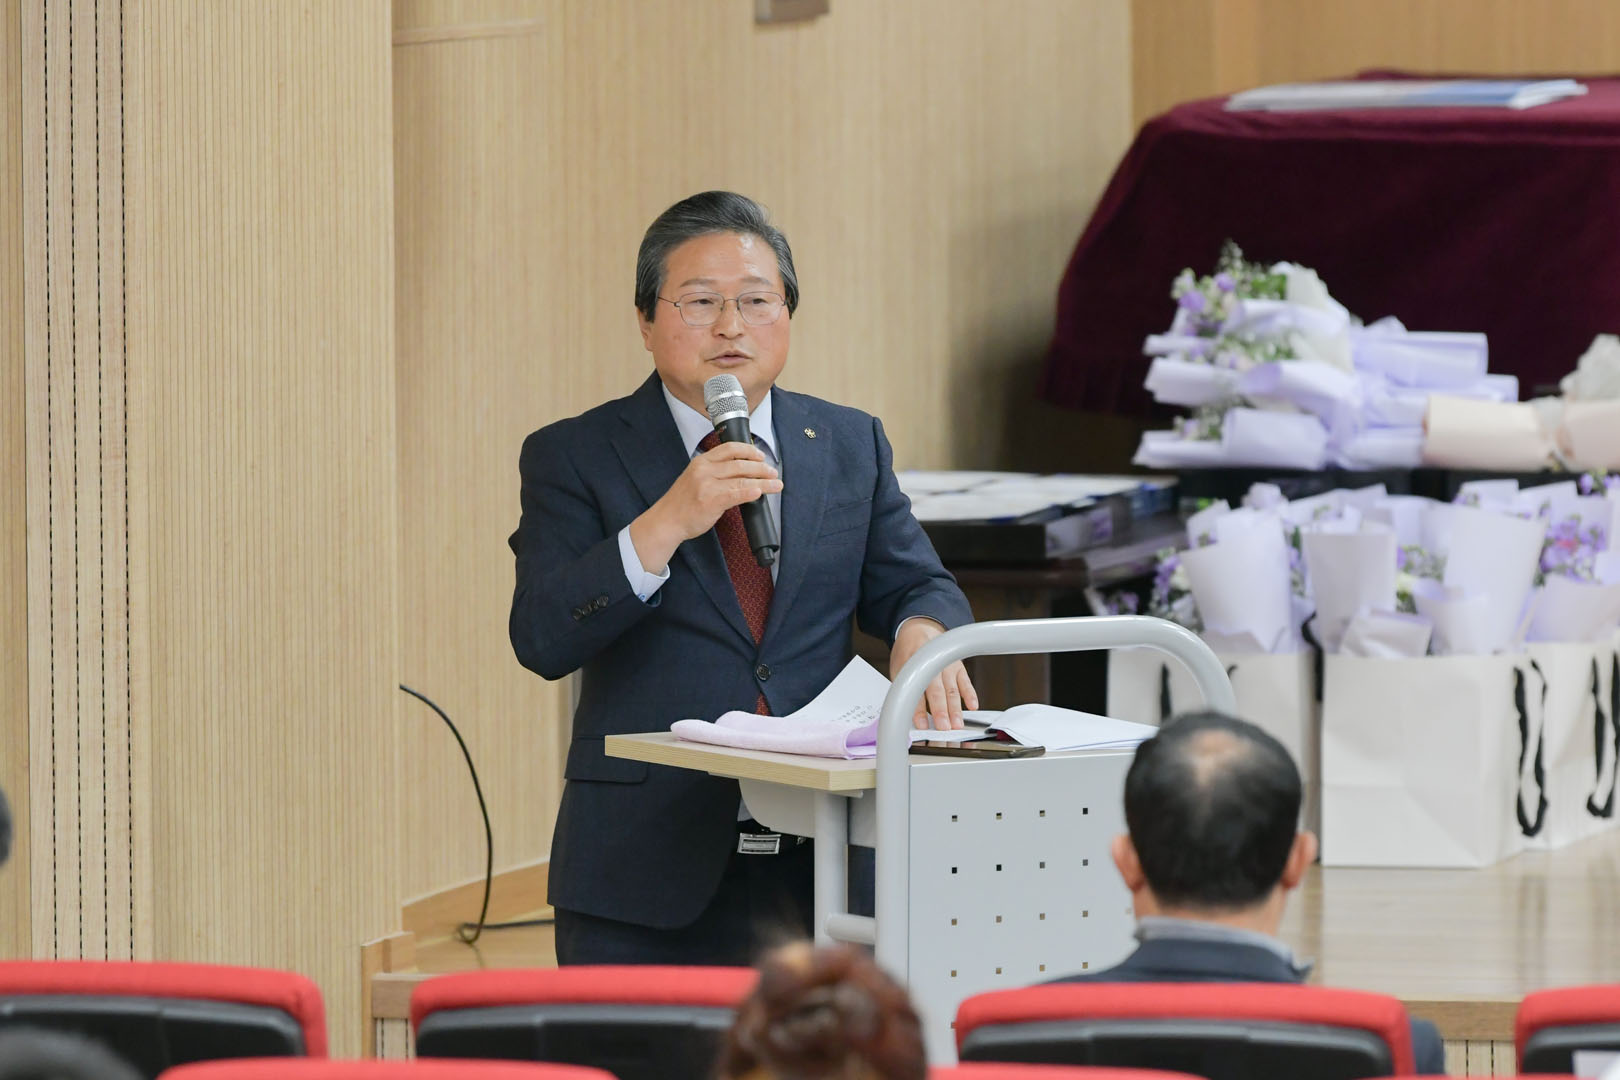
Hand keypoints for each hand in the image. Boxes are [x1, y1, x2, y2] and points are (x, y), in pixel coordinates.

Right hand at [628, 441, 781, 573]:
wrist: (667, 521)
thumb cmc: (682, 503)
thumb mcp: (694, 478)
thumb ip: (714, 472)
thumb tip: (741, 472)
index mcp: (701, 462)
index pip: (729, 448)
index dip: (749, 450)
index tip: (761, 456)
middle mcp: (704, 470)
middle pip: (740, 463)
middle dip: (761, 468)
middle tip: (773, 472)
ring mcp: (707, 485)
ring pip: (742, 479)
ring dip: (763, 481)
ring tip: (775, 484)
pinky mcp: (711, 501)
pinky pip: (736, 494)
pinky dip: (750, 492)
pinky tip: (760, 493)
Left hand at [889, 617, 978, 729]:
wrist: (920, 629)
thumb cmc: (907, 653)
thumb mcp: (898, 668)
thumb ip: (903, 689)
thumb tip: (906, 715)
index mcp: (912, 665)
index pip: (916, 691)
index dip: (919, 710)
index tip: (922, 724)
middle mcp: (932, 665)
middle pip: (937, 691)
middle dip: (941, 710)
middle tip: (944, 727)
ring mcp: (947, 665)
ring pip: (953, 690)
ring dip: (956, 709)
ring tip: (957, 724)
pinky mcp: (958, 667)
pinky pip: (966, 682)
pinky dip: (970, 694)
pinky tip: (973, 706)